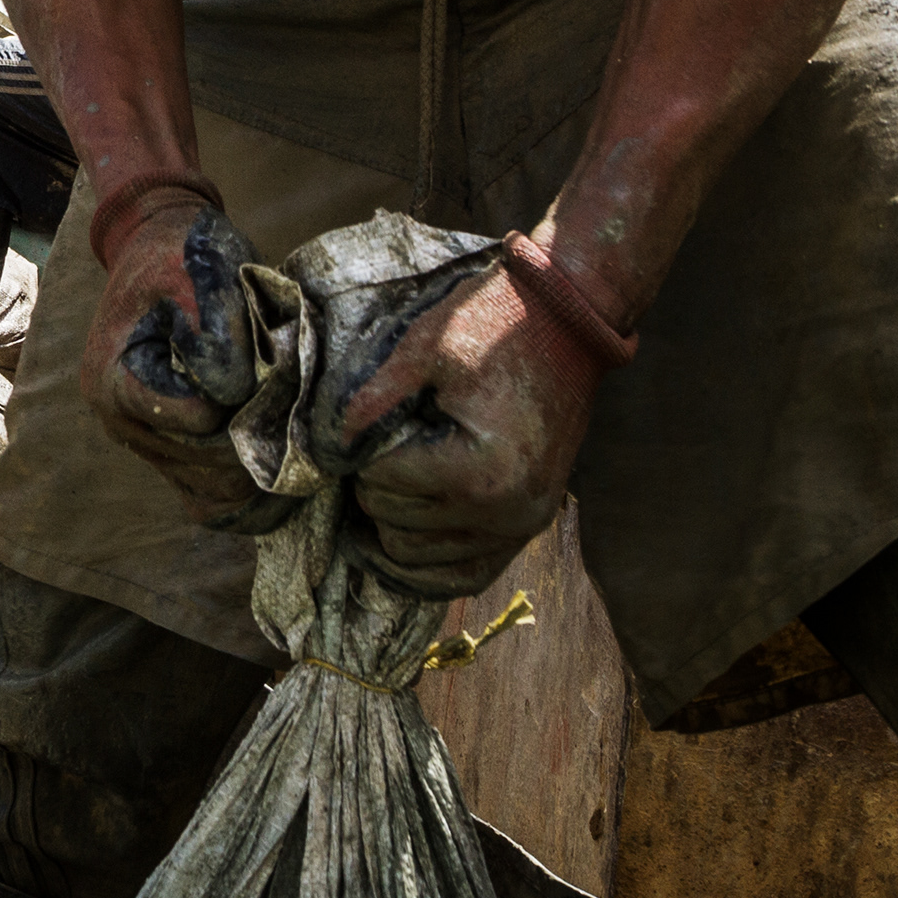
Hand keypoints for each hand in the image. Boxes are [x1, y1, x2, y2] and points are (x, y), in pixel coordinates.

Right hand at [84, 189, 269, 520]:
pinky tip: (269, 451)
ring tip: (286, 422)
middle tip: (294, 402)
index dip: (242, 402)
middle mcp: (117, 418)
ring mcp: (137, 435)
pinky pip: (201, 487)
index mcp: (115, 379)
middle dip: (254, 437)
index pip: (195, 422)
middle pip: (201, 461)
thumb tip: (235, 396)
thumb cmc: (183, 253)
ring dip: (251, 459)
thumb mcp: (204, 274)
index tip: (269, 373)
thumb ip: (219, 334)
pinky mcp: (160, 441)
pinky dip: (239, 477)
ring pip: (206, 482)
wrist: (157, 242)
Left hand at [338, 264, 604, 594]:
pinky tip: (403, 534)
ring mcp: (524, 525)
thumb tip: (328, 449)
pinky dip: (430, 562)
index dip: (363, 452)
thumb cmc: (494, 326)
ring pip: (420, 560)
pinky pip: (467, 574)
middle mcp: (506, 512)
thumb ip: (368, 403)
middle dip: (376, 487)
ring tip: (395, 478)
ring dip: (396, 522)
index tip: (374, 422)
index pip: (381, 485)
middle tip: (381, 447)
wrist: (568, 323)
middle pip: (395, 526)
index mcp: (480, 470)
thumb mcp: (422, 348)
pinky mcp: (531, 525)